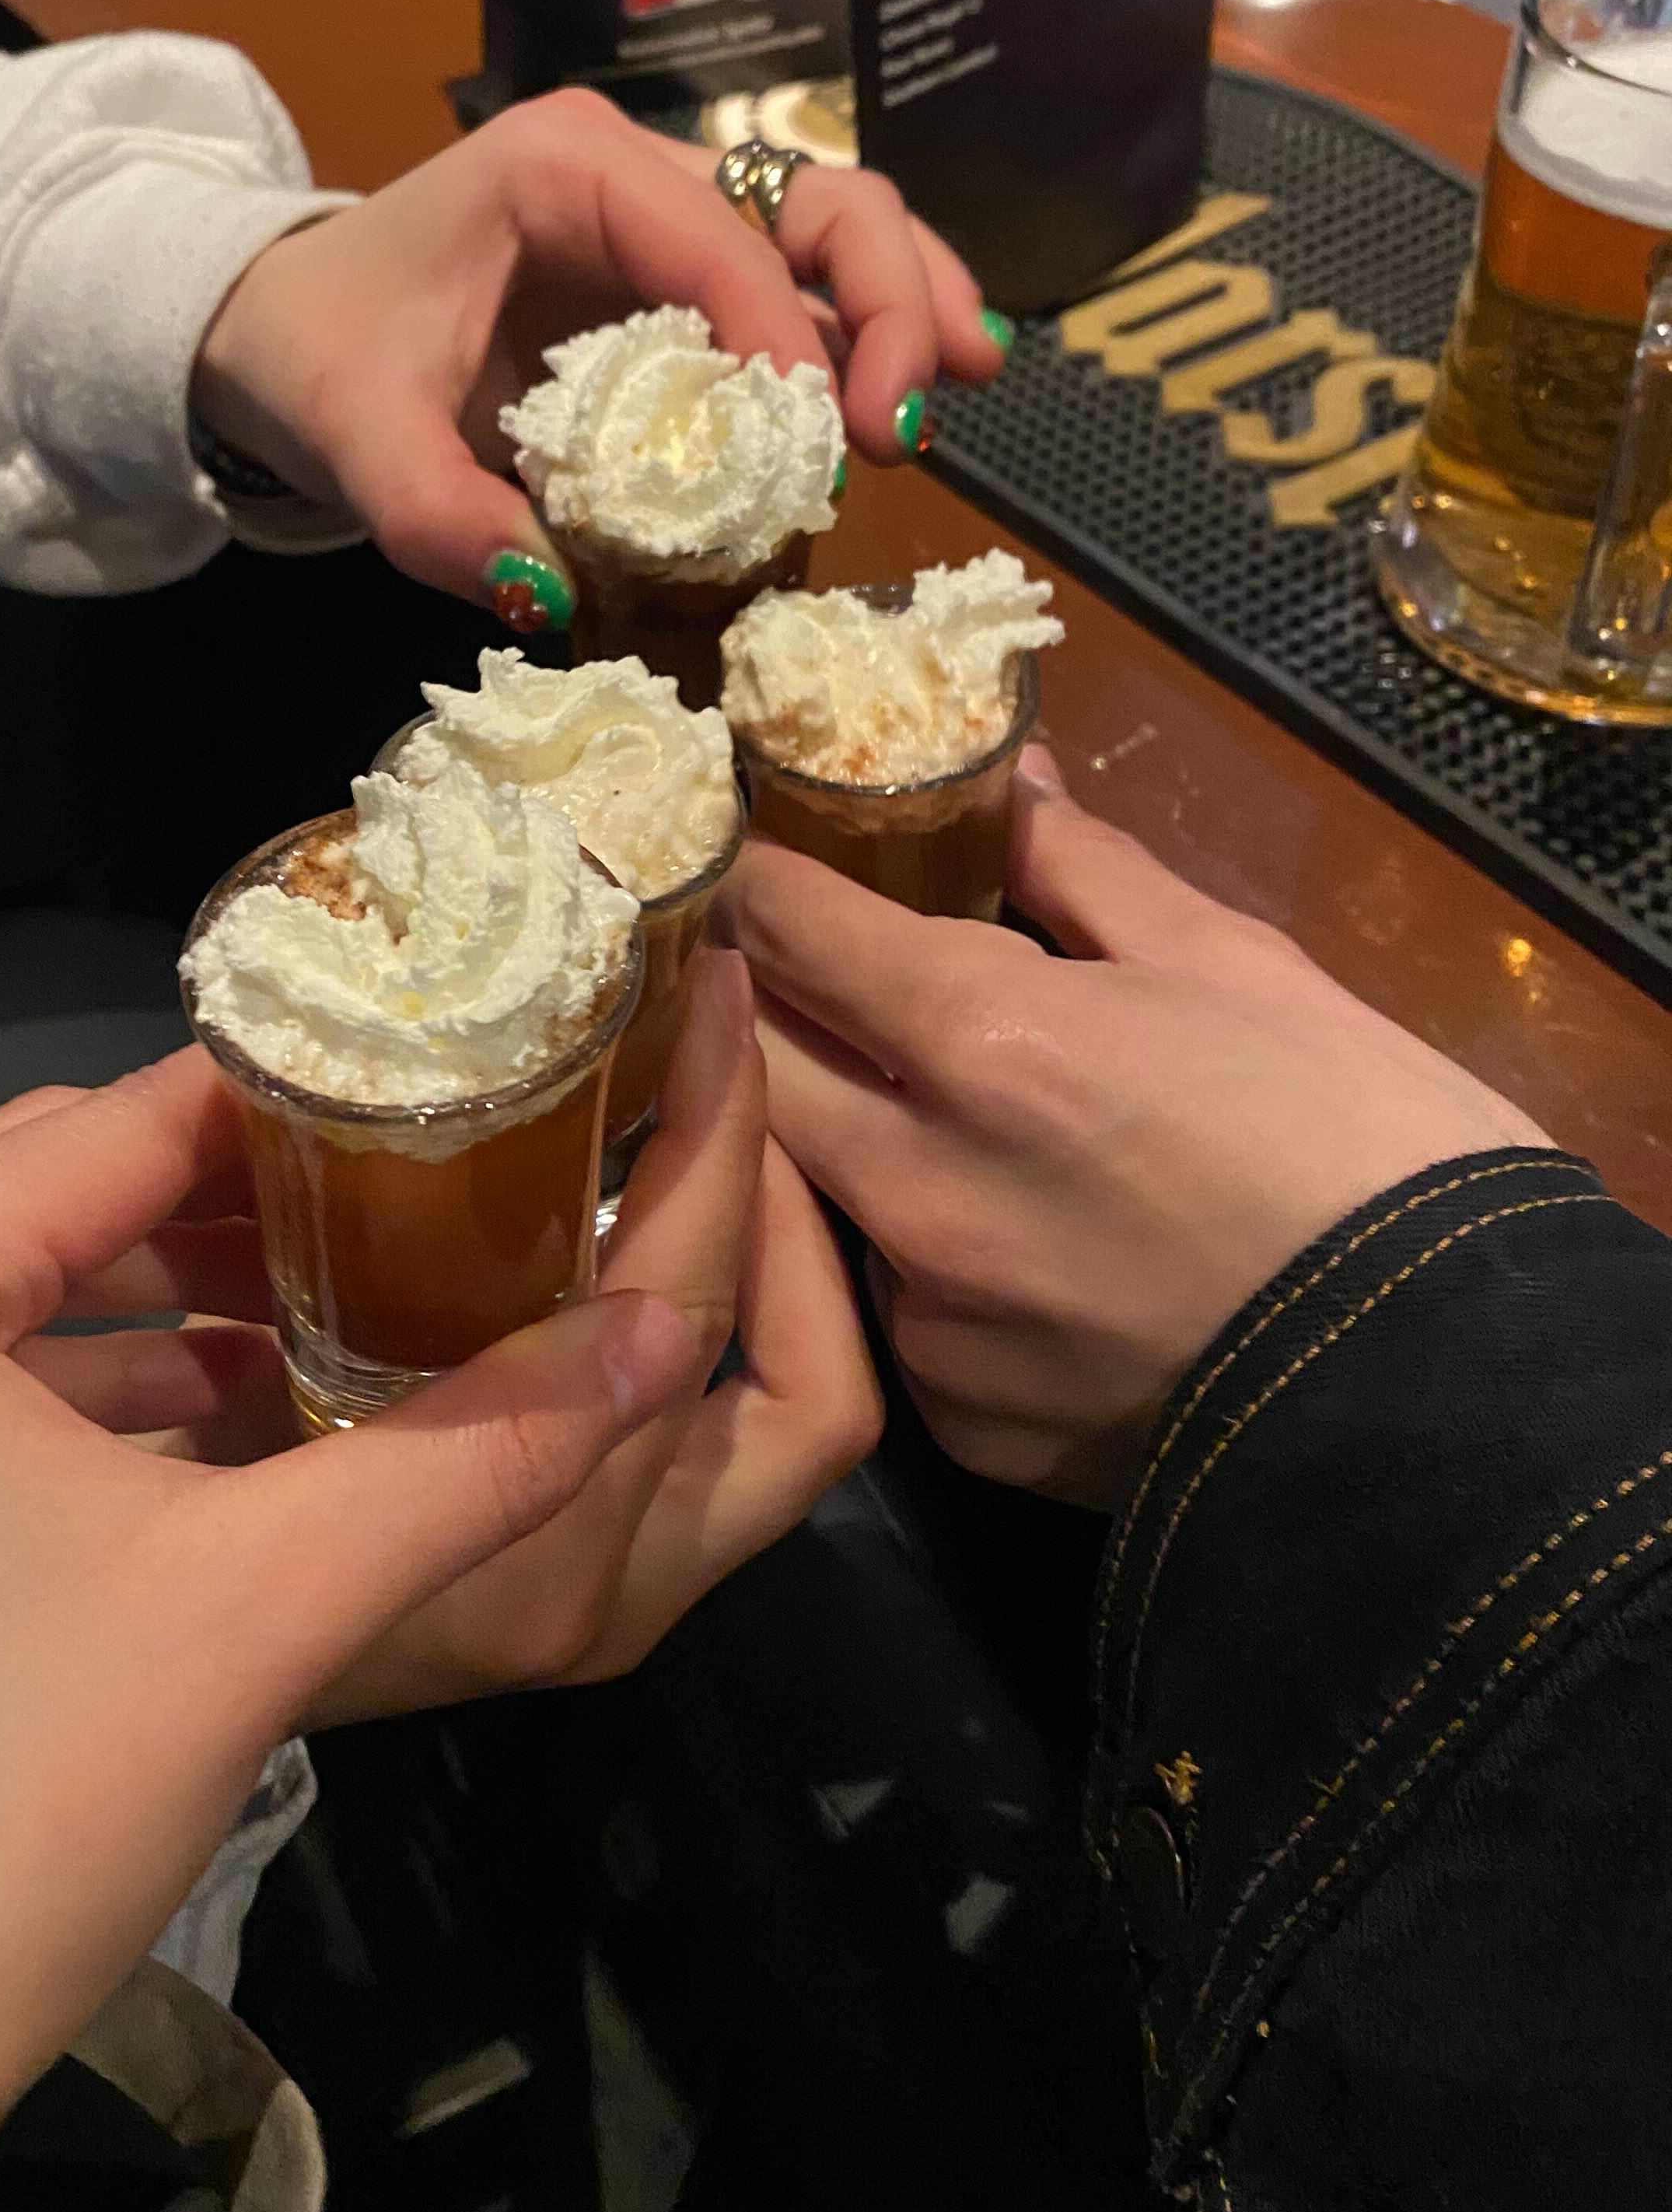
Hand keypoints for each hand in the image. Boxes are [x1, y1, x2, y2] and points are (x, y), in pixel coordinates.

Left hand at [0, 1045, 716, 2211]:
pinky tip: (196, 1418)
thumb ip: (473, 1453)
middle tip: (412, 1216)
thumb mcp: (259, 1614)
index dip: (300, 1106)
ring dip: (148, 1296)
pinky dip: (51, 1378)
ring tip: (329, 1320)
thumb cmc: (1, 1820)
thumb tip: (659, 1336)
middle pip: (39, 1185)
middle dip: (230, 1204)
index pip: (116, 1121)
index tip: (447, 1102)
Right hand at [51, 951, 880, 1715]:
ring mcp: (624, 1599)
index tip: (714, 995)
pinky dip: (711, 1325)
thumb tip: (298, 1066)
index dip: (718, 1135)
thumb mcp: (222, 1401)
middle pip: (810, 1389)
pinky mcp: (612, 1591)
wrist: (141, 1718)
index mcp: (528, 1536)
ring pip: (786, 1421)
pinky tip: (634, 1218)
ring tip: (707, 1131)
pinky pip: (726, 1442)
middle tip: (736, 1082)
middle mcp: (606, 1585)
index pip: (685, 1305)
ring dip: (765, 1268)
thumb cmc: (167, 1559)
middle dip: (795, 1218)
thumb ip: (285, 1270)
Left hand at [190, 89, 1003, 620]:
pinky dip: (869, 331)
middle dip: (887, 301)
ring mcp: (672, 218)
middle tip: (899, 426)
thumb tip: (547, 595)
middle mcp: (638, 172)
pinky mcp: (685, 276)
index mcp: (564, 168)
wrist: (283, 323)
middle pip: (816, 198)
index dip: (786, 329)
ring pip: (835, 226)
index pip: (717, 234)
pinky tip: (923, 390)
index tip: (821, 440)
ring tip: (961, 390)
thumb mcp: (352, 437)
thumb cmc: (319, 353)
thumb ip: (436, 515)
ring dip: (909, 305)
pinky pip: (803, 285)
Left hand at [722, 750, 1549, 1507]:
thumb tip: (1007, 786)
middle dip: (769, 1021)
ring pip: (818, 1205)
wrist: (1457, 1378)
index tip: (774, 873)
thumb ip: (1085, 868)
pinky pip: (901, 1323)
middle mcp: (916, 1185)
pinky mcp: (963, 1425)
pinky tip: (1018, 1260)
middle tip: (817, 992)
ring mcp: (930, 1319)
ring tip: (933, 1128)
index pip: (784, 931)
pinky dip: (931, 1277)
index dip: (767, 887)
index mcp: (978, 1039)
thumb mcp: (1234, 960)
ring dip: (846, 1155)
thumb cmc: (1360, 1137)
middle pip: (754, 1074)